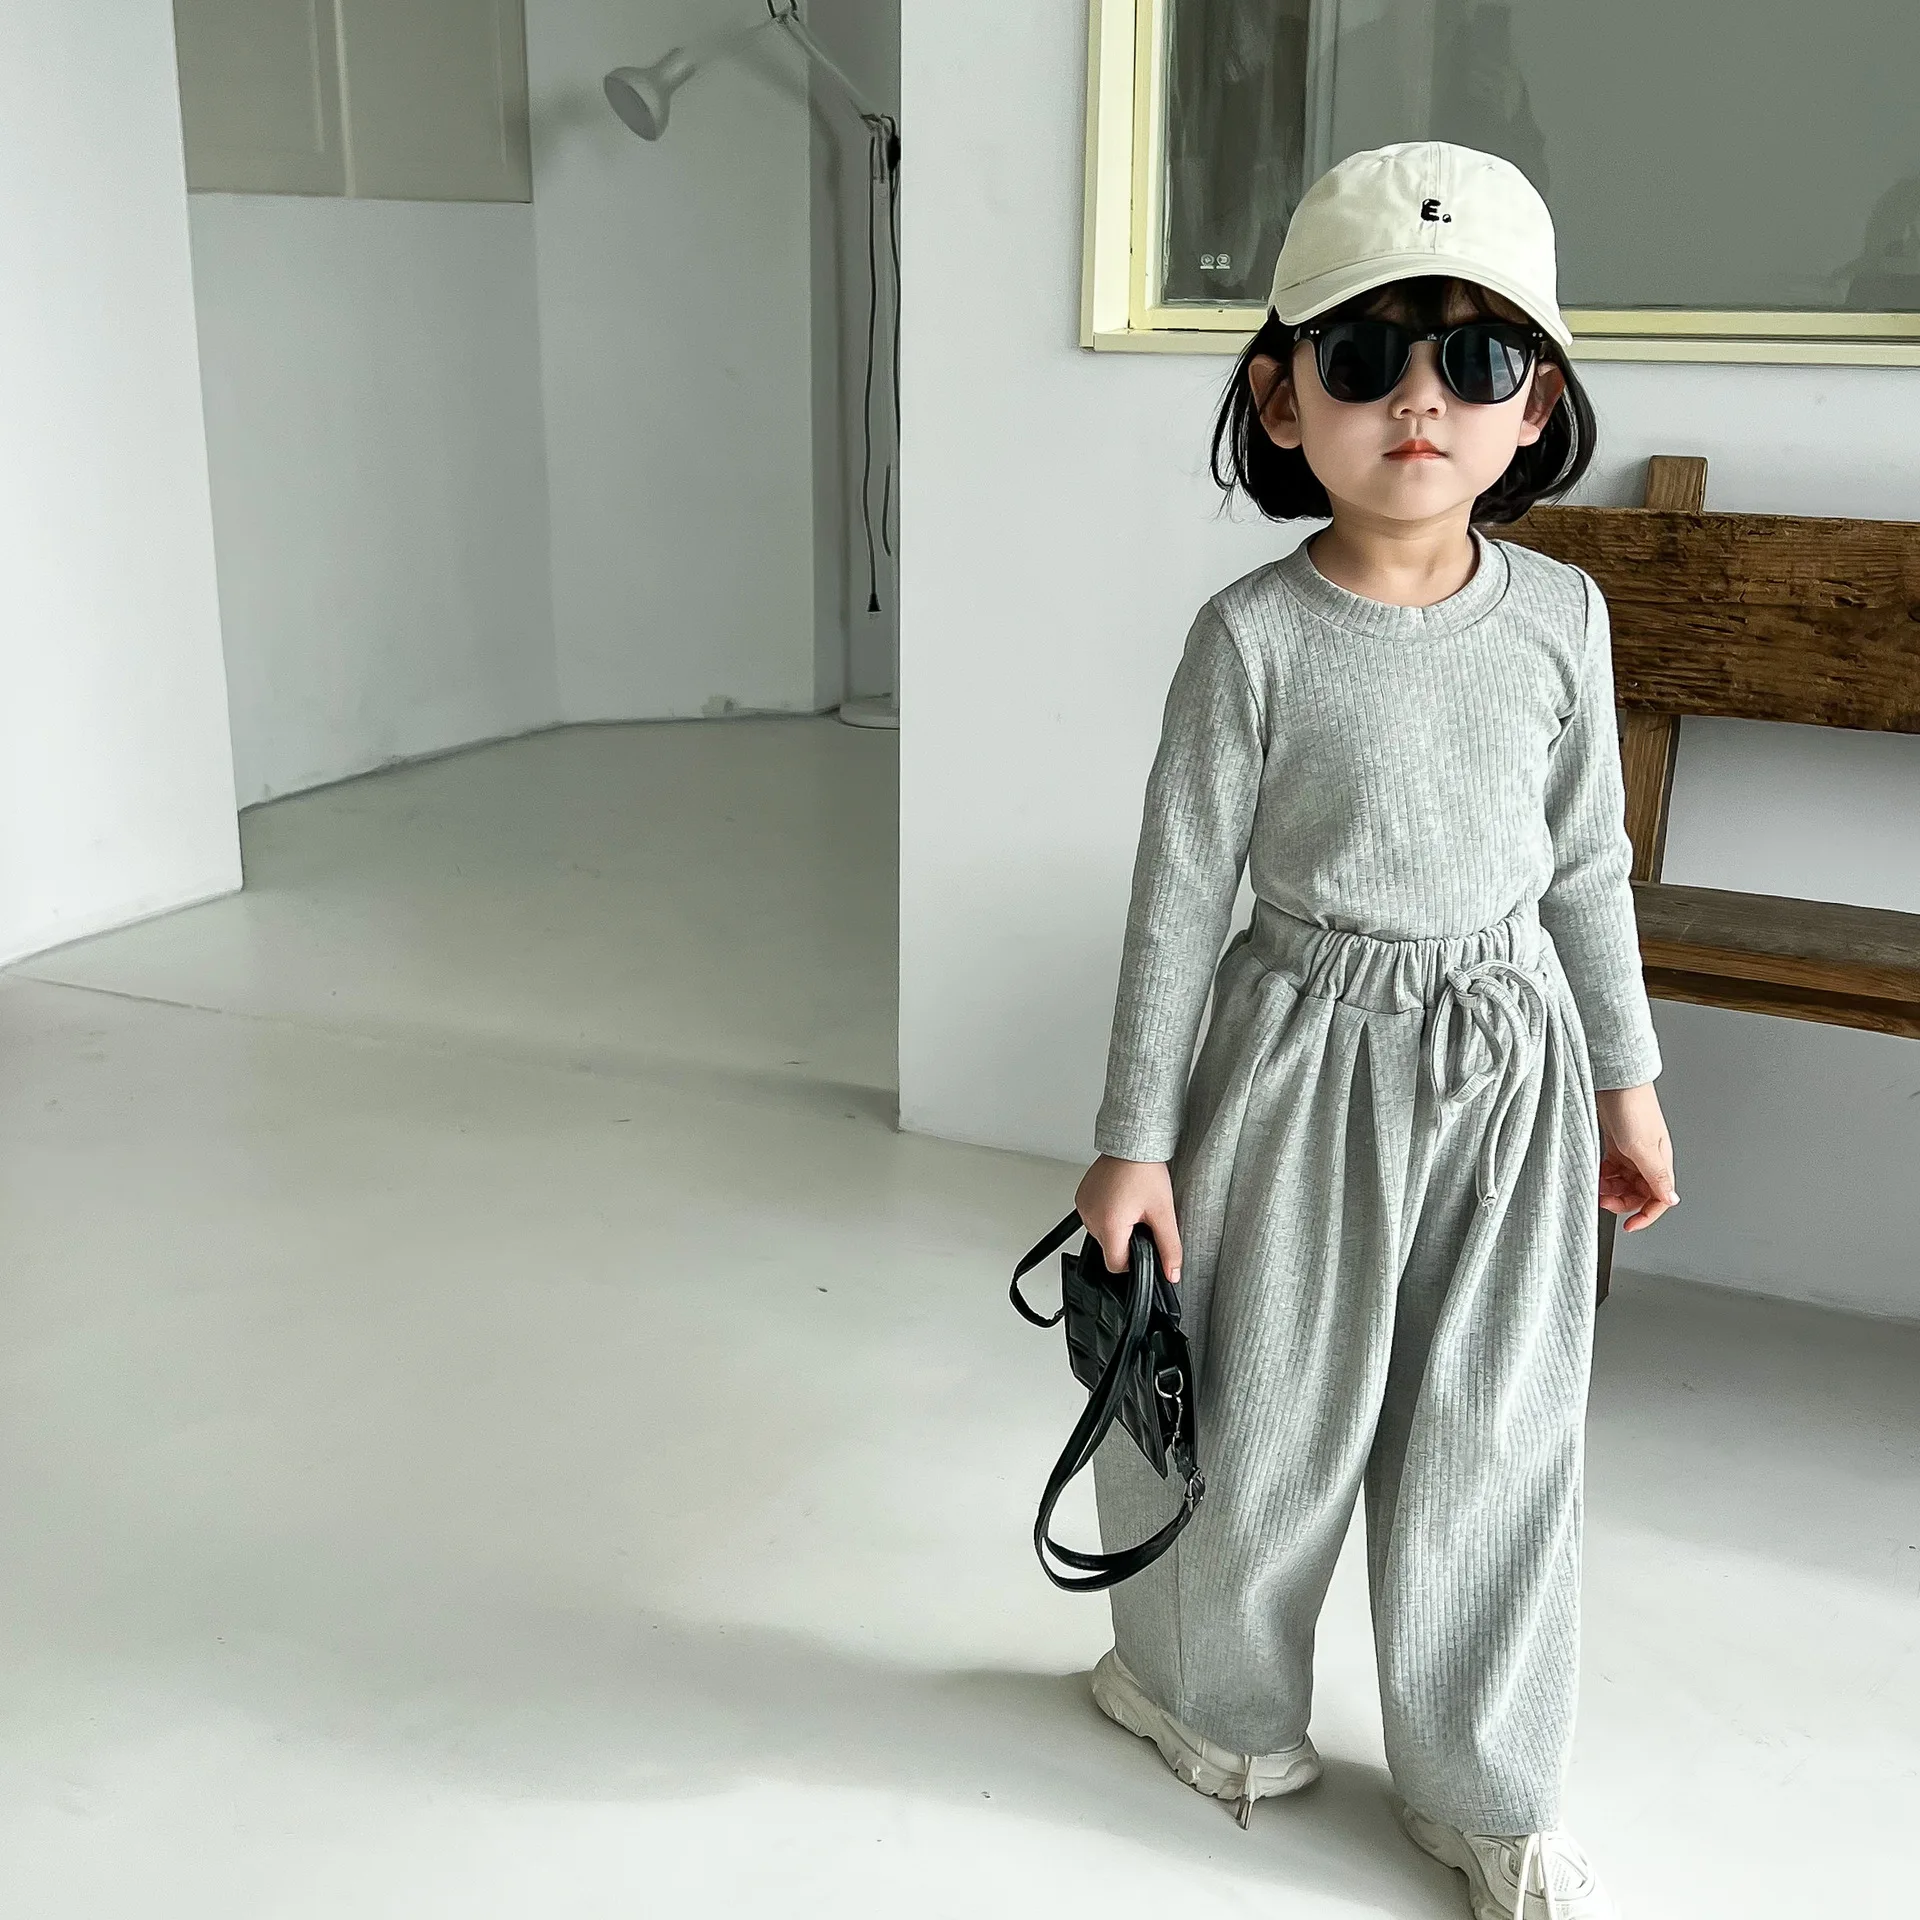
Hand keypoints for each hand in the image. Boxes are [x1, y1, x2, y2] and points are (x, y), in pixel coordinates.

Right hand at [1073, 1154, 1183, 1281]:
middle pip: (1109, 1249)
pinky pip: (1094, 1217)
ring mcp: (1083, 1207)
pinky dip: (1107, 1214)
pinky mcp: (1081, 1198)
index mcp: (1109, 1224)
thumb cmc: (1145, 1171)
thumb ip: (1169, 1247)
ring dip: (1116, 1227)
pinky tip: (1120, 1199)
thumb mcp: (1164, 1213)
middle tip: (1141, 1218)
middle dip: (1127, 1239)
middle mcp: (1091, 1217)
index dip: (1133, 1261)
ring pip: (1101, 1234)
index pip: (1116, 1265)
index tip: (1143, 1244)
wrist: (1132, 1143)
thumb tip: (1172, 1273)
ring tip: (1130, 1205)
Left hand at [1595, 1083, 1677, 1231]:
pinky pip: (1611, 1169)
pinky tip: (1594, 1173)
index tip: (1629, 1227)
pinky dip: (1602, 1174)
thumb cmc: (1632, 1108)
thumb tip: (1672, 1200)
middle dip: (1620, 1201)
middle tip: (1602, 1199)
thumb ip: (1656, 1177)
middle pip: (1637, 1193)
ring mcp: (1631, 1152)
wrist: (1615, 1081)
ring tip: (1595, 1184)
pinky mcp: (1616, 1144)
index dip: (1646, 1216)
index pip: (1659, 1199)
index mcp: (1660, 1162)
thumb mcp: (1642, 1149)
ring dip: (1609, 1188)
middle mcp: (1647, 1159)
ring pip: (1622, 1182)